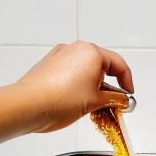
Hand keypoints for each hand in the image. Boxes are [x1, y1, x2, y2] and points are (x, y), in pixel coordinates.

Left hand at [18, 40, 133, 132]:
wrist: (28, 106)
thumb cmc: (58, 101)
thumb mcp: (95, 103)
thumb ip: (114, 99)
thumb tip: (122, 100)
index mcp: (92, 52)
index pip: (119, 65)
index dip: (127, 82)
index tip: (128, 95)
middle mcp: (76, 49)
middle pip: (102, 66)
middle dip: (109, 86)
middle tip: (112, 104)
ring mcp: (61, 55)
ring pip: (85, 69)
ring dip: (93, 87)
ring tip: (92, 106)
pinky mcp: (49, 65)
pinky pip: (70, 73)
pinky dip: (78, 85)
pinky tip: (76, 102)